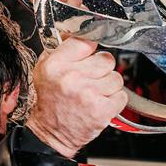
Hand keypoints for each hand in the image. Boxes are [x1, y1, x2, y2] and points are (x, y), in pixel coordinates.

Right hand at [26, 37, 126, 158]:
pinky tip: (100, 103)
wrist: (52, 133)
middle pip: (106, 59)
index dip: (90, 49)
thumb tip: (79, 32)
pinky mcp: (101, 110)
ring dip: (108, 86)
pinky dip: (114, 100)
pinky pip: (121, 95)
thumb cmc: (50, 101)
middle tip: (90, 80)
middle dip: (101, 69)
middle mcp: (71, 77)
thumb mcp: (44, 70)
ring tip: (94, 93)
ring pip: (116, 77)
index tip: (89, 54)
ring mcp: (88, 94)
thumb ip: (62, 49)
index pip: (85, 42)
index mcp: (55, 65)